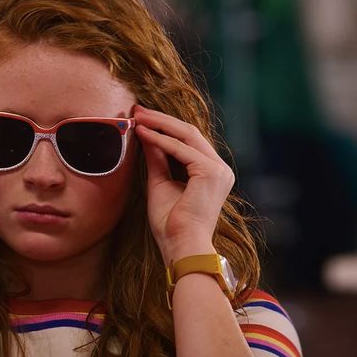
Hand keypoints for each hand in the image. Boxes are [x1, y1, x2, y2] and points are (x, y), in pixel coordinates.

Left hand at [133, 105, 233, 262]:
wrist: (180, 246)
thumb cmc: (170, 224)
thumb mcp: (160, 183)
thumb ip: (157, 159)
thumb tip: (146, 135)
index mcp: (211, 172)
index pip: (188, 140)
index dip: (164, 126)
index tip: (141, 117)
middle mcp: (220, 169)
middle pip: (189, 132)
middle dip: (161, 119)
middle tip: (137, 109)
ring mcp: (218, 170)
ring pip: (187, 135)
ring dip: (160, 123)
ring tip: (137, 115)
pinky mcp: (210, 173)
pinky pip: (181, 150)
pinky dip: (160, 140)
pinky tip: (142, 133)